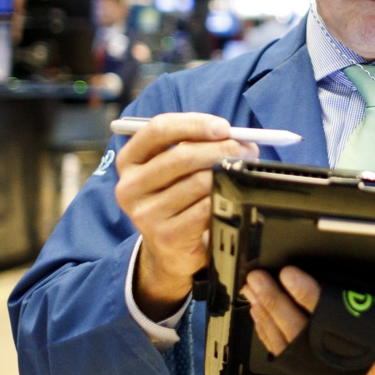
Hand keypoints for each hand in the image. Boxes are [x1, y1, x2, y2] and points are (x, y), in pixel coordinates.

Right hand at [115, 113, 257, 318]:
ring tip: (241, 172)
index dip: (194, 123)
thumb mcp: (175, 169)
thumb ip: (195, 146)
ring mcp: (145, 214)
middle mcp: (130, 186)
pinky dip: (222, 198)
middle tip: (245, 150)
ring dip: (227, 174)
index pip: (158, 129)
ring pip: (197, 182)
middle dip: (220, 149)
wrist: (169, 250)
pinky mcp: (165, 236)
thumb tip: (236, 137)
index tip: (223, 127)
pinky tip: (229, 196)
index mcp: (129, 161)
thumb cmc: (177, 199)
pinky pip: (205, 208)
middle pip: (181, 156)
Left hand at [244, 267, 374, 374]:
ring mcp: (333, 374)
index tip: (289, 274)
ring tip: (253, 295)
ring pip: (291, 346)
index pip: (331, 315)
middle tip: (258, 281)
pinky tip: (264, 322)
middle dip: (275, 303)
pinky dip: (274, 339)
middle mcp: (348, 363)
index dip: (307, 293)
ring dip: (268, 319)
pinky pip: (293, 360)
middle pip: (300, 331)